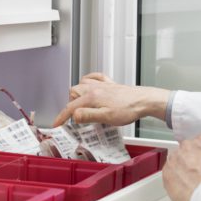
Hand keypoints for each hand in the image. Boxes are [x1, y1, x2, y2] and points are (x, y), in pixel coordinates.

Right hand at [52, 73, 169, 126]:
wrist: (144, 101)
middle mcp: (95, 88)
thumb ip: (88, 116)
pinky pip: (95, 76)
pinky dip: (89, 79)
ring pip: (82, 84)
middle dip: (70, 104)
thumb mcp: (106, 117)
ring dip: (77, 93)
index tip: (56, 123)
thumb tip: (74, 115)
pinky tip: (89, 83)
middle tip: (72, 117)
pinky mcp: (110, 84)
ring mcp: (102, 85)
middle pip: (73, 93)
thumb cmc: (128, 109)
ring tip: (80, 104)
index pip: (71, 107)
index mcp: (92, 97)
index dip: (62, 116)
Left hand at [163, 134, 200, 200]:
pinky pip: (169, 174)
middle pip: (187, 152)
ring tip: (194, 183)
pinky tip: (185, 187)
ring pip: (177, 162)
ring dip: (182, 169)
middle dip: (192, 161)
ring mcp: (174, 159)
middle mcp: (186, 147)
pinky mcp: (166, 173)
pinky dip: (175, 179)